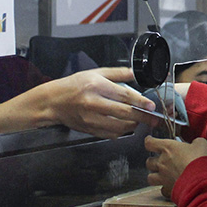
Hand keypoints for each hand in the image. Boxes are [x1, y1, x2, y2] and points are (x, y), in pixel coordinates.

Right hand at [43, 67, 158, 138]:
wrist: (52, 102)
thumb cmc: (73, 86)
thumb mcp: (95, 73)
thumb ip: (117, 73)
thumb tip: (134, 73)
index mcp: (96, 86)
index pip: (124, 95)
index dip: (140, 102)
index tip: (151, 106)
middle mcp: (93, 103)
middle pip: (124, 113)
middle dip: (142, 117)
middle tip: (153, 118)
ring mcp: (90, 119)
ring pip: (119, 126)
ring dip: (133, 125)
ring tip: (138, 120)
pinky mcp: (89, 129)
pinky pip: (110, 134)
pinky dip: (121, 131)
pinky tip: (124, 125)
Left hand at [145, 136, 206, 197]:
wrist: (201, 180)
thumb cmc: (199, 160)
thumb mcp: (201, 144)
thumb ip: (195, 142)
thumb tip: (196, 144)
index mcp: (168, 148)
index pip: (150, 143)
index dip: (149, 141)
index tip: (150, 140)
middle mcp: (162, 163)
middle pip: (149, 162)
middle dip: (153, 161)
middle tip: (160, 160)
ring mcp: (163, 177)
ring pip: (150, 177)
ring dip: (154, 176)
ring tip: (161, 175)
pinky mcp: (168, 189)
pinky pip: (162, 190)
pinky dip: (166, 189)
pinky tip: (171, 187)